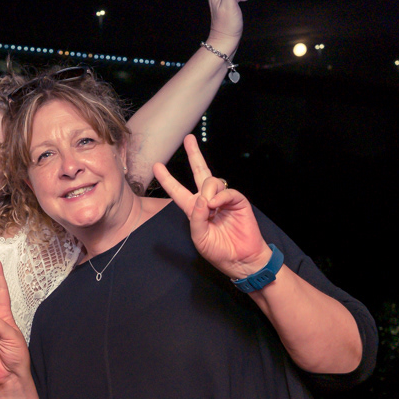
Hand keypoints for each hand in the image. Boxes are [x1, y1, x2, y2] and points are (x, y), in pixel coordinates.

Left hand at [154, 136, 271, 280]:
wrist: (242, 259)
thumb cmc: (219, 251)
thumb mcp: (200, 238)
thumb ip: (196, 218)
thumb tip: (202, 198)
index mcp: (194, 210)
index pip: (178, 191)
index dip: (168, 179)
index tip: (156, 166)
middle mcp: (208, 201)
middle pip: (199, 172)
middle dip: (194, 154)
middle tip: (188, 139)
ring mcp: (223, 199)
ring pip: (211, 181)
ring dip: (207, 190)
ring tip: (210, 207)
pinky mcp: (238, 201)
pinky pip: (226, 191)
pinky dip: (220, 196)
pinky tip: (216, 205)